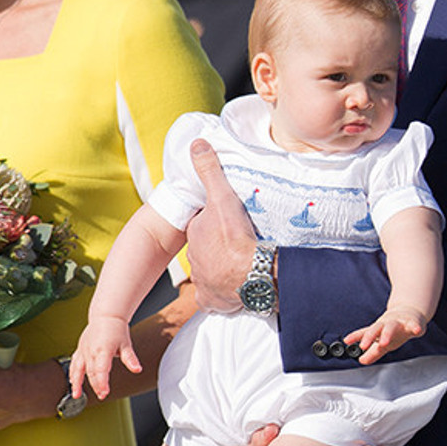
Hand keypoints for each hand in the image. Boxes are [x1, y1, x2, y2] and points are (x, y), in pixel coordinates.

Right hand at [71, 317, 141, 400]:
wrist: (106, 316)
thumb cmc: (116, 329)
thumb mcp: (126, 344)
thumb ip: (130, 359)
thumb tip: (137, 369)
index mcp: (103, 349)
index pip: (101, 369)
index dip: (102, 382)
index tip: (104, 392)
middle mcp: (91, 350)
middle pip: (91, 372)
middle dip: (96, 385)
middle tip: (102, 395)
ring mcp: (84, 349)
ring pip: (79, 369)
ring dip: (78, 382)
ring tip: (77, 395)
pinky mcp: (80, 349)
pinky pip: (74, 363)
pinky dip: (72, 373)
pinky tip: (73, 382)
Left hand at [186, 139, 257, 310]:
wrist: (251, 274)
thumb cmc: (236, 236)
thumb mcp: (222, 197)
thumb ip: (209, 171)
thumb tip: (197, 143)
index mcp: (196, 234)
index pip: (203, 226)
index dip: (215, 223)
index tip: (230, 224)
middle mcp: (195, 259)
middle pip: (207, 249)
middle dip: (218, 247)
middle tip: (239, 244)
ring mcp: (203, 282)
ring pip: (211, 272)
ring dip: (222, 269)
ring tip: (241, 265)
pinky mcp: (212, 301)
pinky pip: (215, 297)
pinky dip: (222, 294)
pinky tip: (233, 289)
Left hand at [345, 306, 427, 364]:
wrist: (410, 313)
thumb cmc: (394, 329)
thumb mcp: (382, 341)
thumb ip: (373, 352)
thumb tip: (362, 361)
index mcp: (379, 329)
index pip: (365, 332)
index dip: (355, 337)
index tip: (346, 341)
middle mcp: (387, 324)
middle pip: (376, 329)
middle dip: (370, 337)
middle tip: (363, 346)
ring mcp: (400, 322)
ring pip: (392, 326)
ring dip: (387, 334)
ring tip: (384, 342)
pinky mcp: (413, 322)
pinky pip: (415, 324)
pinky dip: (415, 327)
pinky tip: (416, 330)